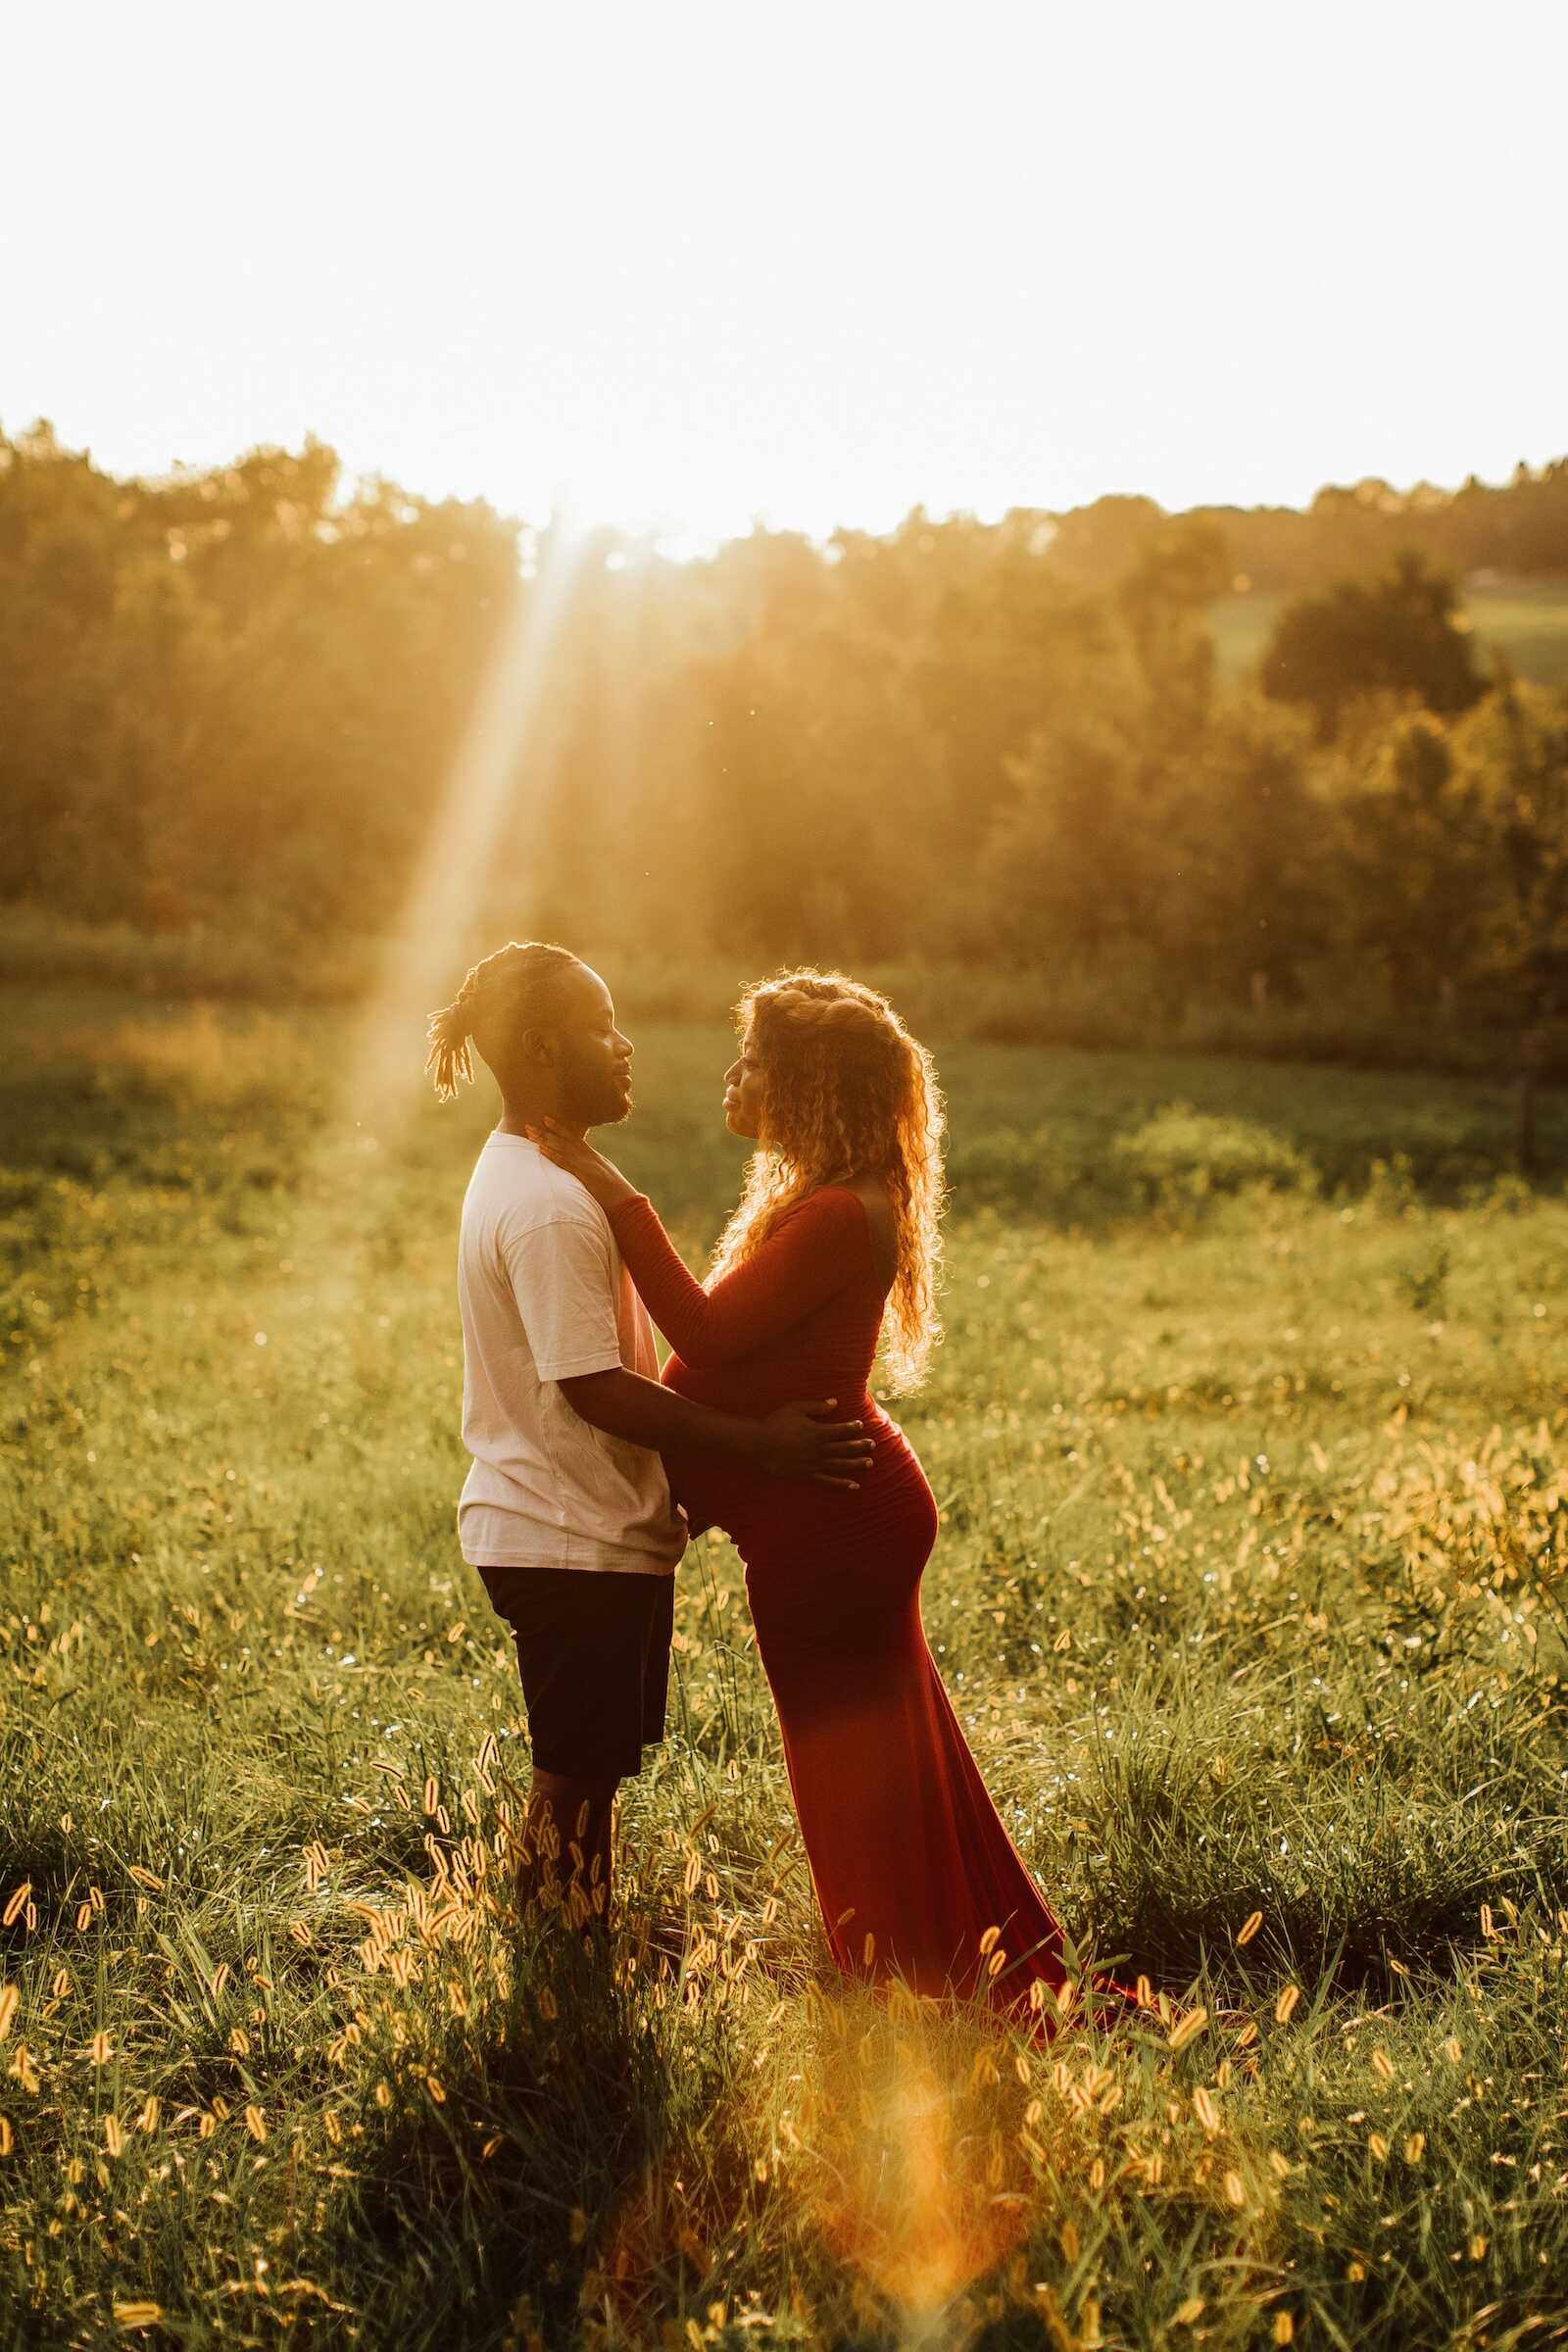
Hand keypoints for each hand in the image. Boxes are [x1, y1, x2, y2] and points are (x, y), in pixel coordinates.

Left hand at [525, 1116, 639, 1211]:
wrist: (628, 1205)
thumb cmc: (618, 1197)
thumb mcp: (606, 1179)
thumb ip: (594, 1173)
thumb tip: (586, 1174)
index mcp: (594, 1158)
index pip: (574, 1139)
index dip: (560, 1129)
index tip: (547, 1120)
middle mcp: (590, 1158)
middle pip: (565, 1141)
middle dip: (547, 1132)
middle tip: (529, 1125)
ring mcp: (587, 1166)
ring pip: (562, 1149)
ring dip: (544, 1140)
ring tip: (530, 1133)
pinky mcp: (585, 1176)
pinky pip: (565, 1164)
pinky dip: (553, 1155)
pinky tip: (541, 1149)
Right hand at [758, 1398, 875, 1490]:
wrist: (760, 1445)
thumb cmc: (776, 1423)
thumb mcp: (796, 1409)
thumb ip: (816, 1406)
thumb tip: (834, 1402)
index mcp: (819, 1431)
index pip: (842, 1430)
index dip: (853, 1427)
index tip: (861, 1425)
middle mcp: (820, 1449)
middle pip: (846, 1447)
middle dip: (861, 1446)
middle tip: (873, 1445)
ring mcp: (815, 1464)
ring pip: (841, 1464)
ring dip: (856, 1464)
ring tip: (869, 1463)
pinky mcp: (808, 1475)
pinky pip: (829, 1481)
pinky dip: (842, 1483)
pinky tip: (854, 1485)